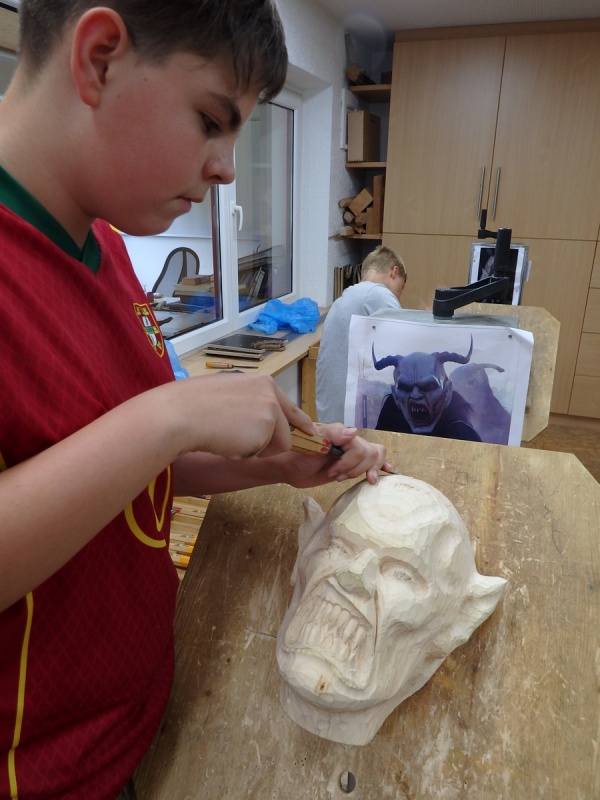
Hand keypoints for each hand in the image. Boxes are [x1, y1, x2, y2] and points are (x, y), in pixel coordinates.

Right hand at [167, 373, 315, 459]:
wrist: (182, 414)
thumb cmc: (193, 404)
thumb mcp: (228, 393)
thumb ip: (248, 403)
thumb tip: (256, 418)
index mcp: (263, 383)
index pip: (290, 407)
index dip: (300, 424)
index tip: (311, 433)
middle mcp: (272, 395)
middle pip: (286, 430)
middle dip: (269, 444)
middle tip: (243, 442)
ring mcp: (271, 413)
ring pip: (276, 445)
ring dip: (255, 449)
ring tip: (229, 437)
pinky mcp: (267, 432)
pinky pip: (262, 454)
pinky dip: (246, 455)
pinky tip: (227, 442)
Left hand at [276, 424, 388, 487]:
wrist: (289, 468)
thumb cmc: (296, 456)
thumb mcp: (310, 445)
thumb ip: (331, 435)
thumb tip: (354, 432)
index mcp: (341, 432)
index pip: (360, 448)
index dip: (348, 463)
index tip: (332, 472)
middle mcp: (349, 440)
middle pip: (370, 453)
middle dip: (355, 469)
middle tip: (336, 477)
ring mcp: (352, 453)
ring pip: (374, 457)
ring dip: (364, 471)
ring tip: (345, 479)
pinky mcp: (352, 464)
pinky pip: (372, 461)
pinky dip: (381, 465)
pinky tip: (388, 471)